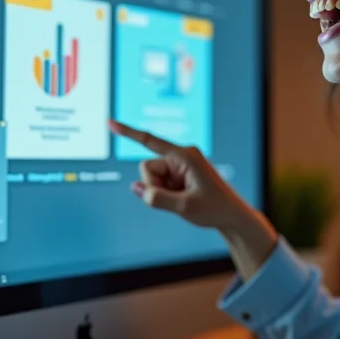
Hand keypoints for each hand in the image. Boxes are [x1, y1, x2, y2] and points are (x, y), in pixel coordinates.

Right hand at [108, 120, 276, 279]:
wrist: (230, 215)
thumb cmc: (213, 209)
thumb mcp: (184, 208)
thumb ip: (157, 199)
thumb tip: (136, 188)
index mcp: (185, 156)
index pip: (150, 141)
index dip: (128, 132)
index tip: (109, 123)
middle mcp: (181, 156)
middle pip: (147, 168)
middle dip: (154, 185)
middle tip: (178, 198)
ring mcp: (179, 165)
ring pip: (151, 178)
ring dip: (162, 191)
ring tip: (184, 198)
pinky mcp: (178, 174)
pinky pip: (159, 183)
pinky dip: (166, 194)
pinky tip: (183, 198)